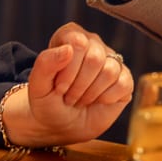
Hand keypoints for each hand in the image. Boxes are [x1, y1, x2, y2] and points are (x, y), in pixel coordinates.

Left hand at [1, 22, 133, 145]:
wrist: (60, 125)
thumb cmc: (47, 102)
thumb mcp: (37, 86)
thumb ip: (45, 63)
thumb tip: (69, 49)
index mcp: (70, 36)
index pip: (77, 43)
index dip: (68, 70)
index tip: (59, 87)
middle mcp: (93, 43)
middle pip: (95, 58)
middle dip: (79, 85)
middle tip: (69, 97)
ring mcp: (111, 59)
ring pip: (110, 70)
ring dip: (92, 93)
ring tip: (81, 99)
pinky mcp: (124, 78)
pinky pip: (124, 84)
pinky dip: (108, 98)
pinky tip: (97, 101)